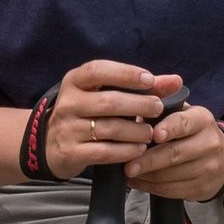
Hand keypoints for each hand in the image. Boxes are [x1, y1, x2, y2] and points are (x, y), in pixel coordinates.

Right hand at [42, 58, 178, 181]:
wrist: (48, 144)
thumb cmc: (85, 114)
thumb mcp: (103, 94)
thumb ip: (140, 87)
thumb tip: (176, 80)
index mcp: (75, 82)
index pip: (99, 70)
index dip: (126, 74)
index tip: (150, 80)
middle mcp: (68, 103)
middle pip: (108, 101)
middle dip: (138, 105)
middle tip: (158, 108)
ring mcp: (67, 128)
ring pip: (109, 128)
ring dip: (136, 130)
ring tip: (150, 132)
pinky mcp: (71, 153)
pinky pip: (104, 152)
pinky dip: (126, 151)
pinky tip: (139, 149)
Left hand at [125, 98, 223, 198]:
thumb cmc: (190, 132)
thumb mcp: (182, 113)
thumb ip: (160, 106)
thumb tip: (134, 105)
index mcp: (202, 120)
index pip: (184, 123)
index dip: (169, 128)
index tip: (153, 134)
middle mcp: (209, 143)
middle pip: (175, 154)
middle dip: (149, 161)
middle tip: (127, 166)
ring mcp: (208, 168)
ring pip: (171, 176)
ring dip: (145, 176)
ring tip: (127, 173)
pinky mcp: (202, 188)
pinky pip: (171, 191)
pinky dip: (150, 187)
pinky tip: (137, 182)